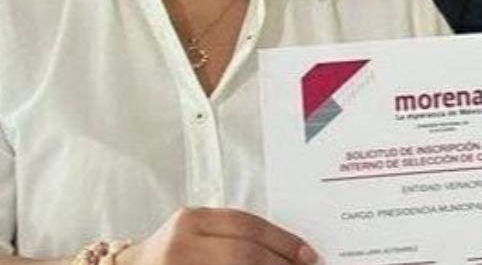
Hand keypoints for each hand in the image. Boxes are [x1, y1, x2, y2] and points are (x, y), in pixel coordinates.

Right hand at [119, 207, 319, 264]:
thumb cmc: (173, 255)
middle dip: (280, 264)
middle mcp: (182, 244)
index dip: (282, 241)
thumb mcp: (196, 234)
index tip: (308, 255)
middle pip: (244, 253)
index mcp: (191, 221)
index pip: (246, 226)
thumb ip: (231, 236)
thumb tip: (288, 251)